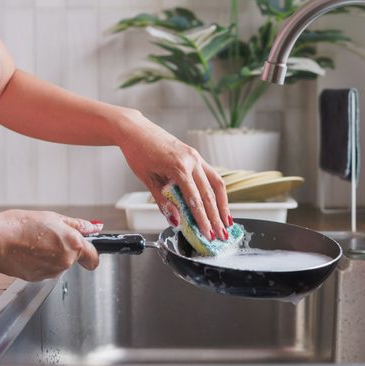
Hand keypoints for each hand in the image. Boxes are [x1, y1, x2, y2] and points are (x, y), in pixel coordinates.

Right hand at [0, 210, 101, 280]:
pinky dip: (40, 262)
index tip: (87, 250)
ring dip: (52, 255)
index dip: (90, 253)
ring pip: (59, 264)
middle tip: (49, 236)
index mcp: (73, 245)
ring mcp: (51, 272)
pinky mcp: (37, 278)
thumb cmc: (20, 225)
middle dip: (65, 249)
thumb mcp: (53, 218)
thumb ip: (77, 225)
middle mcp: (65, 261)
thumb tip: (93, 227)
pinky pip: (45, 269)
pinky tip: (28, 251)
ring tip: (35, 242)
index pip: (93, 257)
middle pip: (74, 259)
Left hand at [117, 111, 231, 240]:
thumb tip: (176, 220)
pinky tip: (220, 204)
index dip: (202, 219)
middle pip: (209, 194)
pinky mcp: (196, 156)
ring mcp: (196, 157)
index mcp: (178, 167)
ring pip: (216, 183)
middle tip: (221, 235)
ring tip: (227, 222)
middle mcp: (192, 160)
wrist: (136, 130)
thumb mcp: (147, 179)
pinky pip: (212, 175)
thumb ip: (163, 201)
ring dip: (223, 205)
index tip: (207, 234)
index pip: (194, 199)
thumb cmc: (138, 153)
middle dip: (216, 217)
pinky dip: (218, 191)